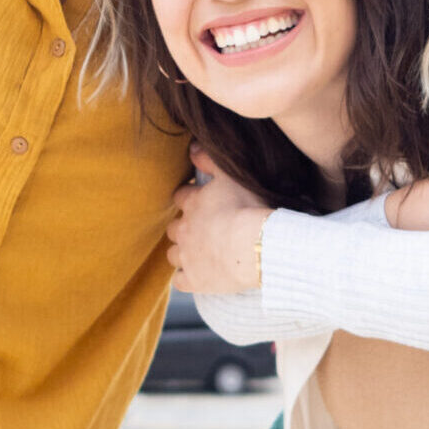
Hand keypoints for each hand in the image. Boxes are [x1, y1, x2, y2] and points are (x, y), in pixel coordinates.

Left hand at [168, 147, 271, 295]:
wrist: (255, 245)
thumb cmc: (248, 207)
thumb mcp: (232, 175)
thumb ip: (210, 159)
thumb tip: (192, 147)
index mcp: (193, 204)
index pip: (181, 197)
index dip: (189, 199)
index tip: (200, 202)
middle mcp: (184, 230)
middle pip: (173, 228)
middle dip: (183, 228)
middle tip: (201, 230)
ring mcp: (187, 257)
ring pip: (173, 255)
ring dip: (183, 253)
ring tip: (199, 254)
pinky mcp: (194, 280)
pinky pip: (180, 281)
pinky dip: (187, 278)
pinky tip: (198, 276)